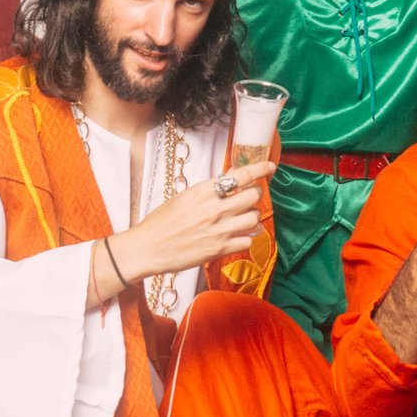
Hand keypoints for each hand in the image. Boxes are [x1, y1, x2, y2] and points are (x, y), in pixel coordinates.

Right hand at [118, 160, 273, 279]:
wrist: (147, 248)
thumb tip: (233, 176)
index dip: (260, 169)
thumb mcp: (185, 197)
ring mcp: (218, 230)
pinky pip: (247, 240)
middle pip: (253, 195)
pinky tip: (238, 235)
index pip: (241, 176)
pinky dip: (246, 237)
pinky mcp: (219, 249)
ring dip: (251, 216)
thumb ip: (210, 188)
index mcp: (204, 192)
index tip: (269, 167)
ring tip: (242, 217)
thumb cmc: (162, 222)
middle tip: (250, 196)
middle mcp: (214, 209)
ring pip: (254, 218)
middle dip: (255, 194)